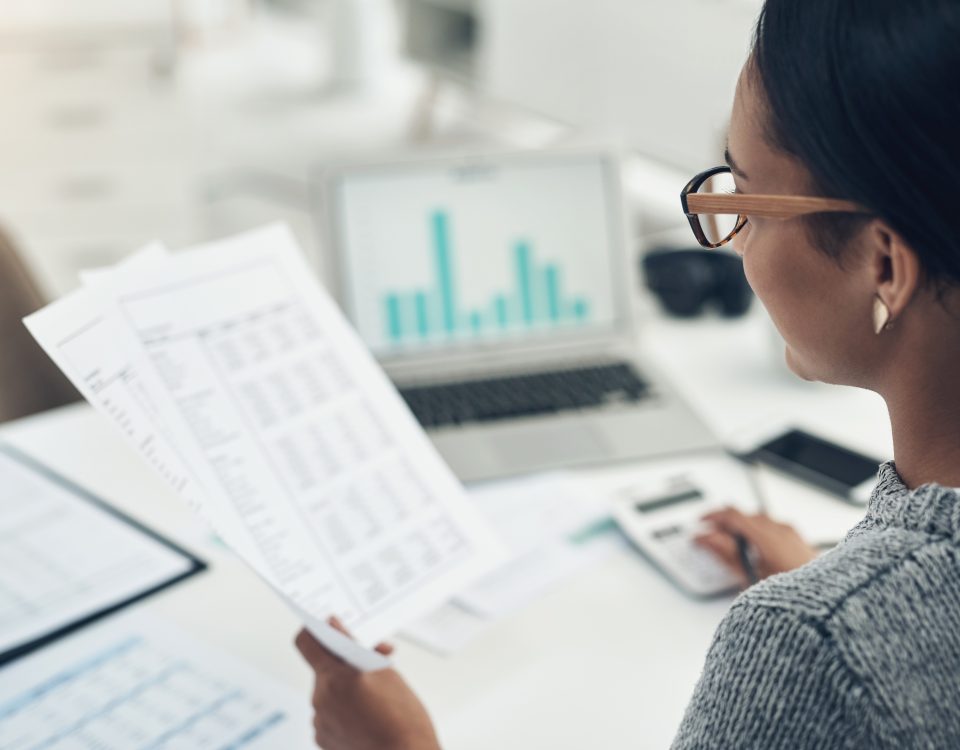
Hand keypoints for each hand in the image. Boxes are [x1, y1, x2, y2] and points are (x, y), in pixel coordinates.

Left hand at [295, 618, 440, 749]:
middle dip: (344, 663)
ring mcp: (320, 722)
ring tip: (374, 698)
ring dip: (345, 687)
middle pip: (323, 668)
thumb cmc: (403, 717)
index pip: (306, 642)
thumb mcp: (384, 672)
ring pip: (328, 691)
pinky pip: (328, 714)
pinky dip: (343, 710)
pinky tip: (365, 716)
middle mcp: (320, 699)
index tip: (326, 627)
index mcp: (335, 677)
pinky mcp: (323, 739)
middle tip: (374, 665)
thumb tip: (334, 625)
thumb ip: (354, 646)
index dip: (313, 630)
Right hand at [694, 507, 818, 584]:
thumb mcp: (750, 577)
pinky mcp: (800, 543)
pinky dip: (758, 535)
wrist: (826, 607)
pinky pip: (774, 530)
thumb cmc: (795, 596)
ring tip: (731, 547)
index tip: (700, 524)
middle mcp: (782, 530)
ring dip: (742, 530)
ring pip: (760, 523)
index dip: (712, 516)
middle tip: (711, 536)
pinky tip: (754, 551)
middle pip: (746, 517)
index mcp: (767, 535)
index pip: (732, 514)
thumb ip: (725, 553)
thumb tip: (706, 538)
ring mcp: (793, 536)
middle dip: (725, 524)